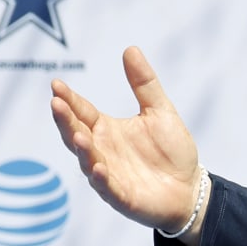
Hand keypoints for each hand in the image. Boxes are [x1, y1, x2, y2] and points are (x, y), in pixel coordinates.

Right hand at [50, 47, 203, 236]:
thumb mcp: (160, 111)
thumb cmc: (172, 151)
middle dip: (65, 120)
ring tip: (78, 134)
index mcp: (106, 129)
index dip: (69, 99)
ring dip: (82, 148)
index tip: (56, 84)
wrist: (190, 187)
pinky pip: (107, 187)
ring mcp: (108, 174)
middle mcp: (101, 150)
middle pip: (76, 133)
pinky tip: (98, 167)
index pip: (82, 111)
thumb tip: (130, 49)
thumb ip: (144, 84)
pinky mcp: (121, 196)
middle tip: (56, 103)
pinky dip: (101, 178)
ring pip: (88, 160)